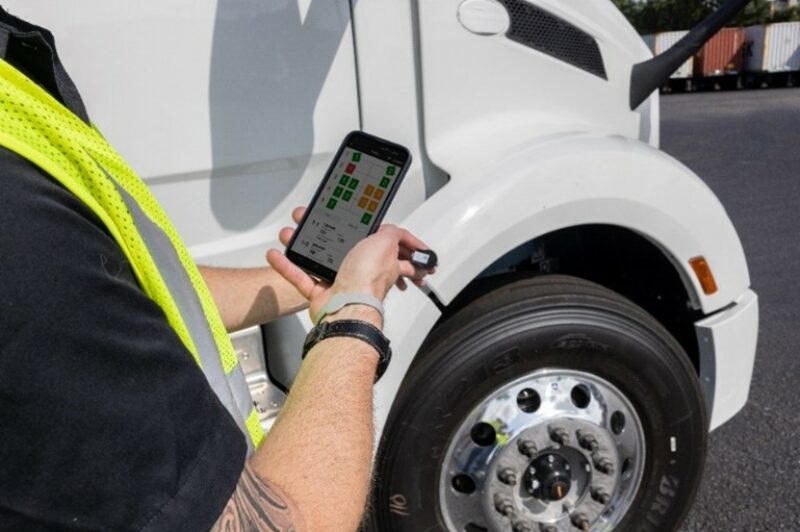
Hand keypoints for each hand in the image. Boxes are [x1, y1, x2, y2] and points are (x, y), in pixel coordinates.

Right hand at [266, 207, 433, 322]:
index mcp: (383, 263)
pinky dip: (288, 266)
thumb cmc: (366, 280)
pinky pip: (301, 277)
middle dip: (333, 235)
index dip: (409, 247)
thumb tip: (395, 229)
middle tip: (322, 227)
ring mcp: (340, 284)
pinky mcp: (321, 294)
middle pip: (349, 250)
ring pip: (320, 260)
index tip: (416, 247)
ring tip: (292, 233)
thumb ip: (391, 233)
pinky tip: (279, 254)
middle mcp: (363, 274)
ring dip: (303, 246)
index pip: (401, 254)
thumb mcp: (385, 243)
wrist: (347, 306)